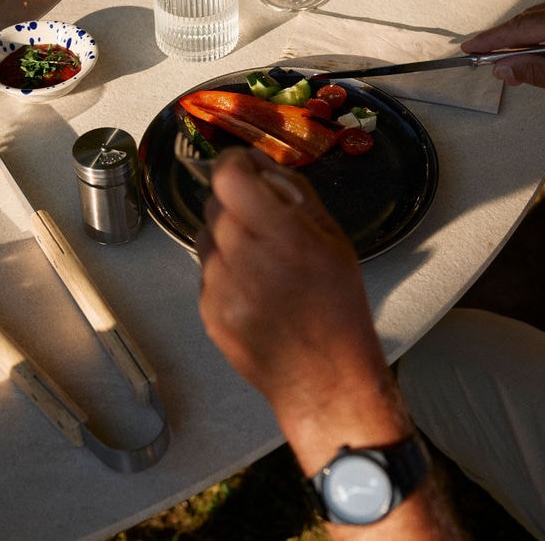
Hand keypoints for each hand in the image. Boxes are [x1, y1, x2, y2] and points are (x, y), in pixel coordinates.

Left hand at [195, 147, 386, 428]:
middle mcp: (245, 261)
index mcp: (283, 238)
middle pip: (215, 205)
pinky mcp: (207, 312)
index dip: (234, 164)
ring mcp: (220, 290)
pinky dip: (223, 271)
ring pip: (205, 237)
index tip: (244, 167)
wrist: (326, 380)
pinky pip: (205, 272)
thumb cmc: (339, 309)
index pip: (229, 178)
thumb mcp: (334, 240)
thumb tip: (260, 164)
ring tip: (261, 263)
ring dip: (227, 238)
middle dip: (235, 203)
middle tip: (262, 220)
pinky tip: (254, 290)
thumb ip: (294, 193)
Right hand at [462, 0, 544, 151]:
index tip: (468, 46)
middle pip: (533, 17)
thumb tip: (502, 68)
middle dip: (508, 37)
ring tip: (510, 56)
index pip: (521, 27)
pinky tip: (543, 46)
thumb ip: (533, 72)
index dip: (491, 39)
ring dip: (529, 34)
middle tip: (483, 55)